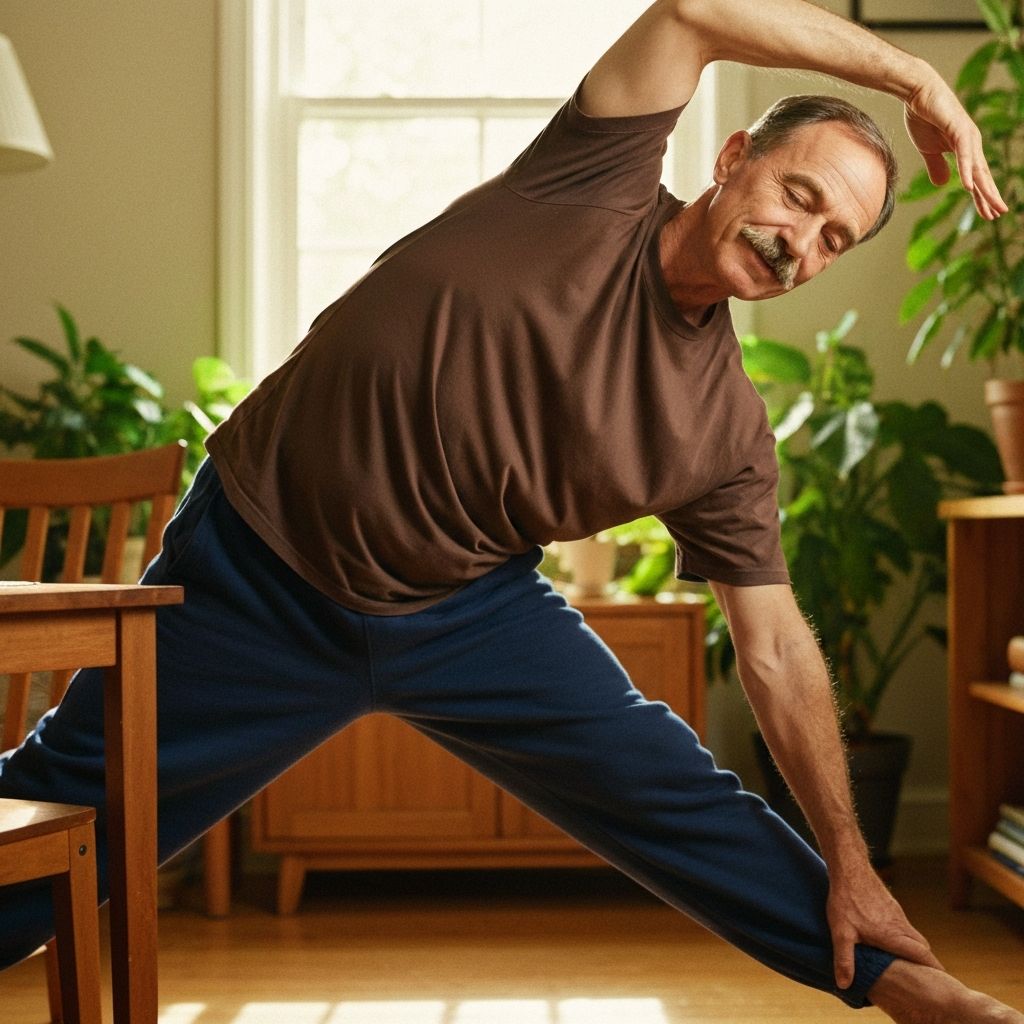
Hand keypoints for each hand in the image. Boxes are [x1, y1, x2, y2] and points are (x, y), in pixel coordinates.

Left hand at [827, 863, 943, 989]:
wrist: (849, 867)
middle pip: (922, 947)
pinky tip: (889, 941)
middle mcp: (900, 925)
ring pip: (913, 935)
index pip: (923, 955)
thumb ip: (844, 959)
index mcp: (893, 935)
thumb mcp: (841, 932)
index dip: (934, 969)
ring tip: (907, 964)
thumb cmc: (845, 900)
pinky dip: (904, 937)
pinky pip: (903, 926)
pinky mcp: (890, 905)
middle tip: (925, 978)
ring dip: (914, 949)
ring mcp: (896, 913)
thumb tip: (845, 985)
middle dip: (926, 962)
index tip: (942, 983)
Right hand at [903, 74, 1007, 220]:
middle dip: (990, 196)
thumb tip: (943, 184)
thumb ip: (936, 166)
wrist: (917, 92)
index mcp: (965, 149)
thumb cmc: (923, 117)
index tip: (988, 213)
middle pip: (983, 175)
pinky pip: (964, 155)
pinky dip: (967, 171)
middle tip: (998, 214)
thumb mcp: (927, 149)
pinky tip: (970, 186)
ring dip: (985, 188)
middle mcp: (971, 143)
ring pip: (978, 168)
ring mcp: (967, 136)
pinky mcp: (959, 129)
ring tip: (992, 206)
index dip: (982, 195)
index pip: (976, 177)